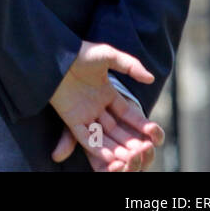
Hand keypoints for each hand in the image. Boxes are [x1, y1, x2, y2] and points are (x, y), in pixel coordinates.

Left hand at [49, 41, 162, 170]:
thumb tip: (151, 78)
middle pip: (117, 129)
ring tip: (130, 158)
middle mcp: (96, 106)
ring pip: (103, 135)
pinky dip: (97, 147)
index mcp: (106, 93)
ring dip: (116, 147)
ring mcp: (83, 112)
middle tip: (145, 151)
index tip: (154, 135)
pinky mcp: (70, 118)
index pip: (128, 114)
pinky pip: (85, 137)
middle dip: (130, 140)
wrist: (55, 54)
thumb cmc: (80, 52)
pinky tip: (110, 156)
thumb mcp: (108, 56)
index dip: (140, 125)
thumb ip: (130, 66)